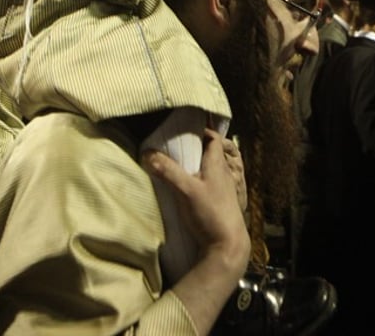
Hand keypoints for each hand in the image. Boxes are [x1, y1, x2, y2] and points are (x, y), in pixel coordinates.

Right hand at [144, 128, 249, 269]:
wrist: (227, 246)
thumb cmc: (210, 213)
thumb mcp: (186, 190)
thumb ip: (168, 171)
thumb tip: (147, 153)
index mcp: (217, 166)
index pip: (213, 139)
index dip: (202, 130)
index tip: (187, 128)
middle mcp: (223, 175)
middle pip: (211, 154)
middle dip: (197, 148)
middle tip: (178, 145)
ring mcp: (224, 191)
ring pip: (211, 171)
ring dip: (198, 166)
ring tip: (180, 165)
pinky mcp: (221, 205)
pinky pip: (210, 186)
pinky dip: (199, 182)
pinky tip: (188, 189)